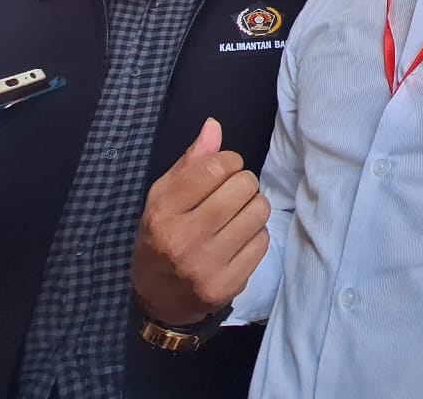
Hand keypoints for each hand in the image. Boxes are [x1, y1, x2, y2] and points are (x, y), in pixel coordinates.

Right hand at [131, 118, 269, 326]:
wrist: (158, 298)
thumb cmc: (163, 236)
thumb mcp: (164, 196)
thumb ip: (191, 161)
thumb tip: (214, 126)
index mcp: (162, 212)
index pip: (215, 167)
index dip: (229, 162)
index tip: (224, 171)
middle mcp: (182, 239)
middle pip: (243, 186)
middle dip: (243, 184)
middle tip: (231, 196)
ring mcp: (206, 266)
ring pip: (259, 211)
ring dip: (253, 208)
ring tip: (235, 217)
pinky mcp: (227, 285)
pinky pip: (263, 241)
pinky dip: (256, 236)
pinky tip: (237, 242)